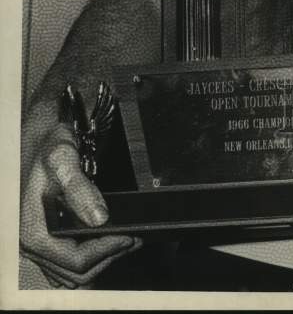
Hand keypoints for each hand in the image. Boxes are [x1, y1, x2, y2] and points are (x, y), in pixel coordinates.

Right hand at [20, 122, 139, 287]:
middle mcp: (34, 245)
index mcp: (34, 231)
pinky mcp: (51, 243)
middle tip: (134, 237)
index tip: (129, 235)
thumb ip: (79, 188)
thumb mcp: (62, 159)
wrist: (44, 141)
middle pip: (76, 273)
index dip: (105, 251)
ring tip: (128, 240)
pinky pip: (71, 266)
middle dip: (108, 257)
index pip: (74, 260)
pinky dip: (93, 259)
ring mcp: (42, 247)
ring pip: (75, 275)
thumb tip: (99, 218)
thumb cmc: (50, 148)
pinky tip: (111, 242)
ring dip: (103, 261)